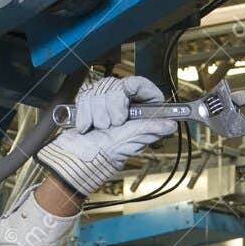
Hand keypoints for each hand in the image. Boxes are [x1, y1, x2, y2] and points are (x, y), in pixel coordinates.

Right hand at [38, 76, 176, 197]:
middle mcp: (121, 104)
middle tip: (112, 125)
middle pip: (117, 85)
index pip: (139, 84)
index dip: (134, 89)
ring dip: (97, 114)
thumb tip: (171, 125)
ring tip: (98, 129)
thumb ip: (149, 129)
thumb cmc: (102, 154)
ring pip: (99, 90)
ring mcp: (103, 102)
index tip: (127, 100)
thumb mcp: (129, 141)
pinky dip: (84, 114)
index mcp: (136, 110)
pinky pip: (84, 96)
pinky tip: (86, 127)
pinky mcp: (86, 103)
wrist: (74, 161)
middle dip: (112, 107)